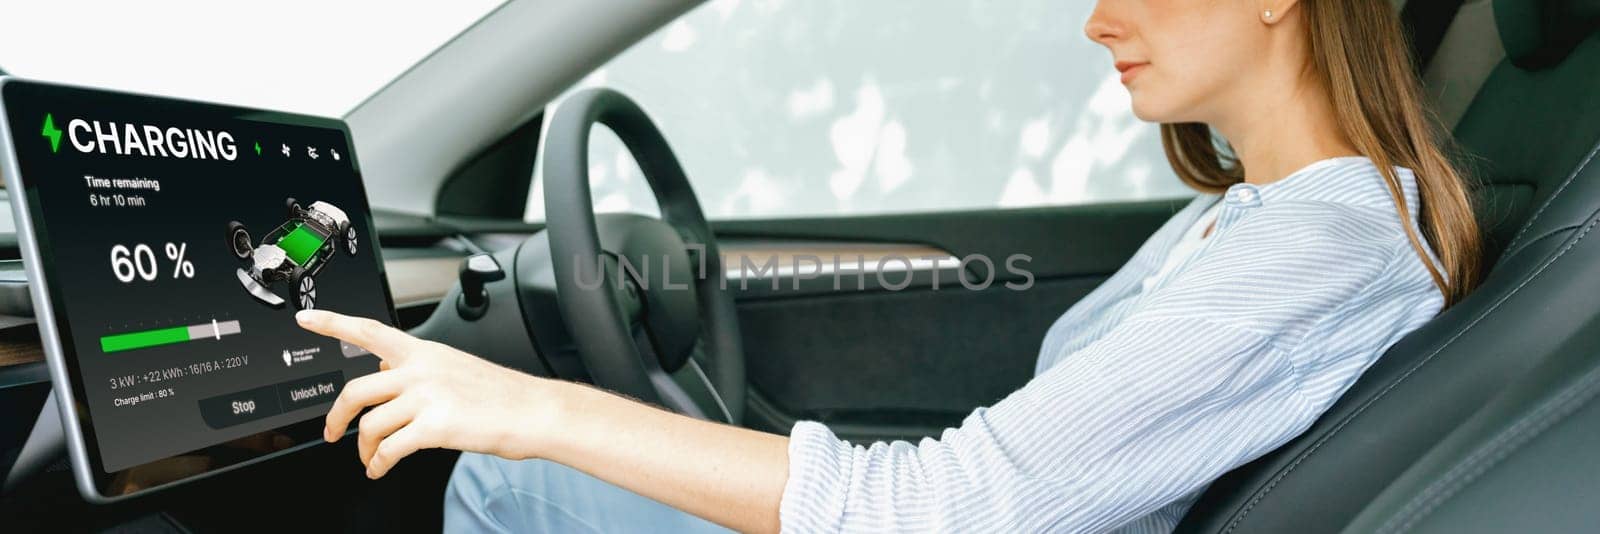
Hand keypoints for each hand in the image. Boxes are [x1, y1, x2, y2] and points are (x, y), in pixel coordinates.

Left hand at [296, 309, 554, 477]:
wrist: (533, 411)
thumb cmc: (502, 394)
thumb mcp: (455, 366)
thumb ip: (418, 368)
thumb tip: (386, 368)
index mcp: (424, 352)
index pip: (369, 331)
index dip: (333, 323)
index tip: (305, 319)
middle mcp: (420, 370)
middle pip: (356, 389)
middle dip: (336, 416)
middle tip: (333, 432)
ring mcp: (426, 397)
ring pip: (370, 424)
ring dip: (364, 449)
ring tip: (371, 458)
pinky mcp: (434, 426)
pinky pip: (390, 449)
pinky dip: (379, 464)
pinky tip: (382, 469)